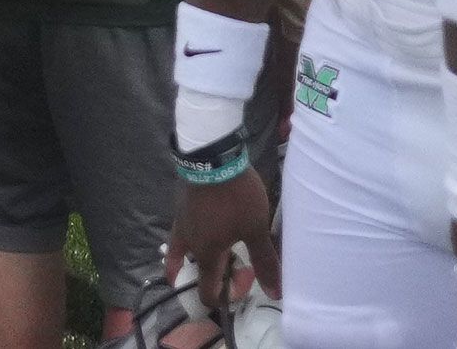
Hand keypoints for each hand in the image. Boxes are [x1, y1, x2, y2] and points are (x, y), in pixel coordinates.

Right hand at [168, 178, 282, 332]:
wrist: (211, 157)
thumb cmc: (235, 198)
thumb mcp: (256, 229)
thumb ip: (265, 261)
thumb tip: (275, 294)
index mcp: (206, 256)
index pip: (207, 293)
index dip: (224, 298)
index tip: (244, 281)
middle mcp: (189, 245)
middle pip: (197, 272)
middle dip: (215, 276)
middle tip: (237, 264)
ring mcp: (181, 224)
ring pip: (184, 252)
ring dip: (198, 258)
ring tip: (217, 250)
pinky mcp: (181, 206)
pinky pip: (184, 231)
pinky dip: (192, 237)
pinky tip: (204, 226)